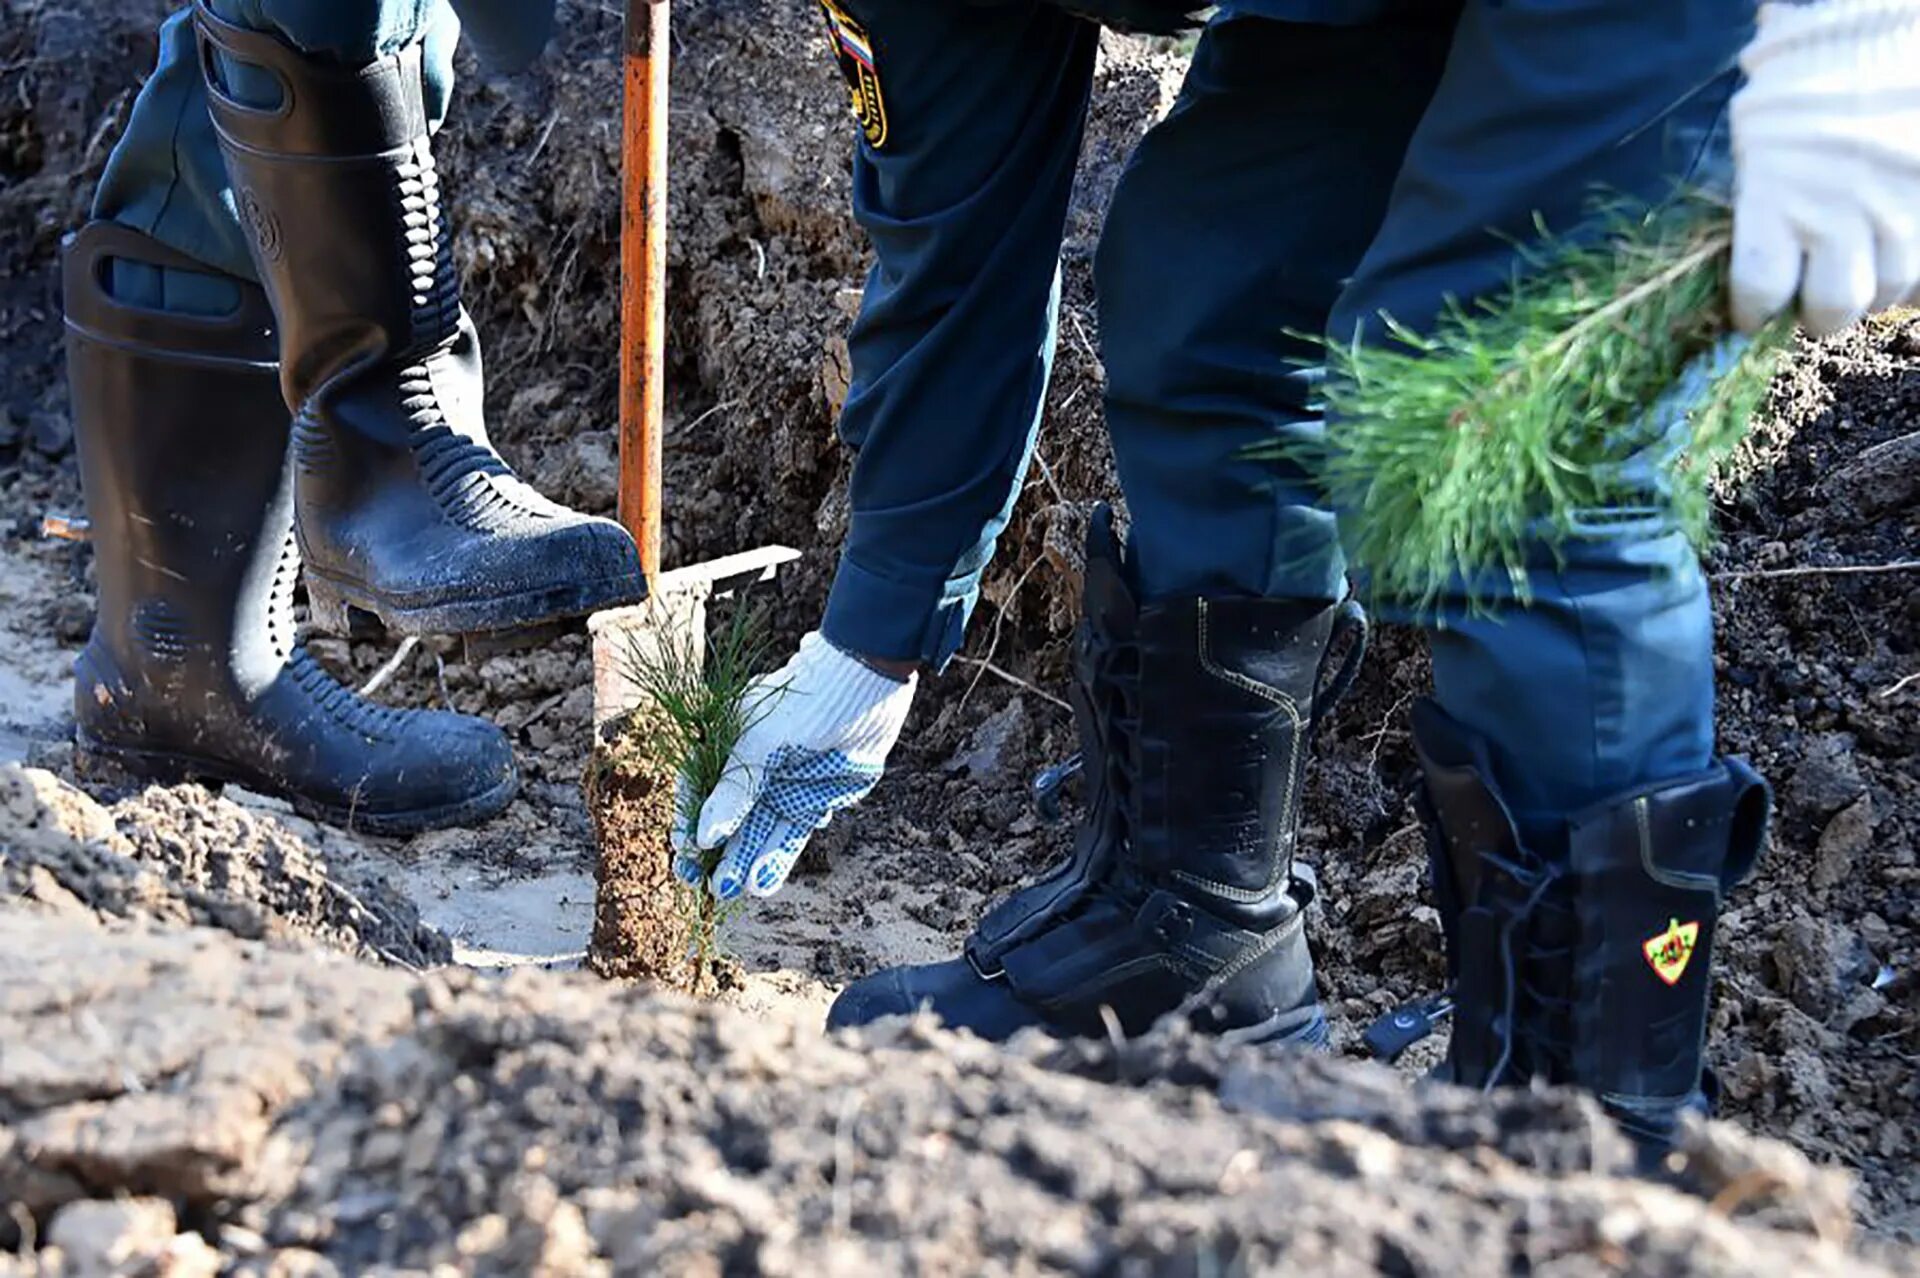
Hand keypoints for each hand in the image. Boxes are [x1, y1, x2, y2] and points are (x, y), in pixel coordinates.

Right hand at [674, 633, 916, 900]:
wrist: (864, 690)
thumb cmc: (804, 705)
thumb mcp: (760, 746)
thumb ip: (732, 794)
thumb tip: (703, 839)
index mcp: (728, 741)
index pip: (700, 786)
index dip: (690, 820)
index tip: (683, 851)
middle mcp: (754, 767)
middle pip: (728, 817)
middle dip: (715, 852)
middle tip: (700, 884)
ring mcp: (783, 785)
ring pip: (758, 831)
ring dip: (743, 861)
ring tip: (728, 892)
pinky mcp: (812, 800)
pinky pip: (790, 835)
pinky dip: (776, 859)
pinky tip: (761, 885)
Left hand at [1730, 0, 1919, 337]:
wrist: (1865, 42)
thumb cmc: (1797, 94)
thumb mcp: (1757, 154)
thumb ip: (1759, 216)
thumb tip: (1760, 277)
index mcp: (1775, 201)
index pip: (1760, 290)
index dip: (1753, 311)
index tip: (1752, 313)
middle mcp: (1838, 213)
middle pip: (1833, 309)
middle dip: (1820, 313)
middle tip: (1815, 299)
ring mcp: (1896, 209)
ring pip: (1888, 292)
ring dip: (1872, 290)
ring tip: (1861, 266)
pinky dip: (1912, 275)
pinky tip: (1898, 255)